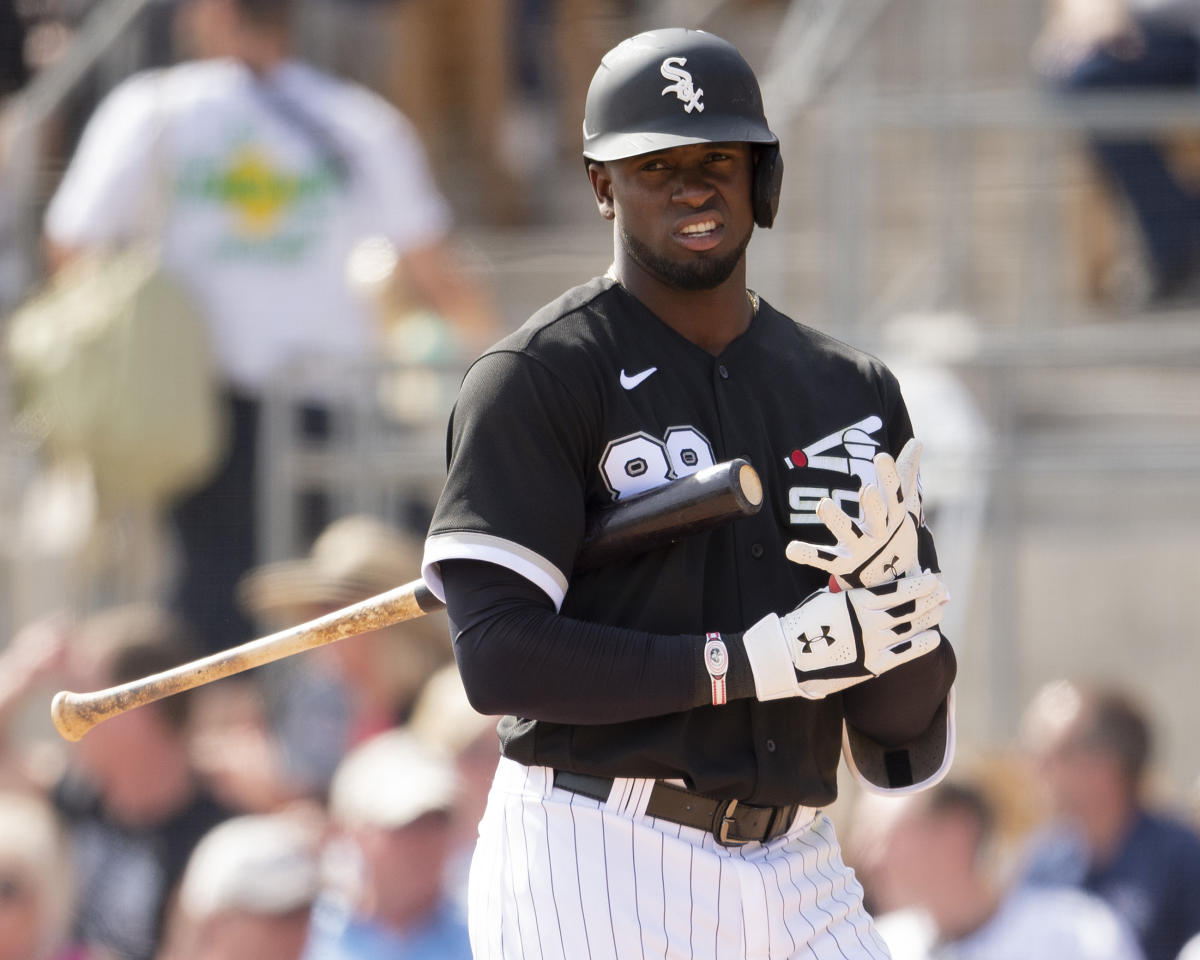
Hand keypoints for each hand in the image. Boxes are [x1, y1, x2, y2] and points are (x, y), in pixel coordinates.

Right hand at [742, 573, 947, 700]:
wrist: (790, 657)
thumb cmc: (805, 623)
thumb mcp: (828, 599)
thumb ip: (853, 595)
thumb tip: (872, 589)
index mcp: (858, 600)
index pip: (898, 589)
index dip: (919, 584)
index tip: (934, 578)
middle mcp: (870, 620)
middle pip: (910, 607)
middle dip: (931, 598)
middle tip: (944, 592)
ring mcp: (874, 643)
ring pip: (911, 627)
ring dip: (929, 617)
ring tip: (940, 610)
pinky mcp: (874, 664)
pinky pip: (905, 653)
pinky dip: (922, 644)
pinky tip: (934, 637)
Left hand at [785, 438, 922, 588]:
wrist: (893, 576)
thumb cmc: (893, 531)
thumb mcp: (902, 503)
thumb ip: (906, 472)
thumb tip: (918, 440)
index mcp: (893, 517)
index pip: (895, 495)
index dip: (890, 477)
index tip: (881, 456)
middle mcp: (879, 533)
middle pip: (877, 516)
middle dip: (873, 504)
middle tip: (867, 489)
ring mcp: (861, 549)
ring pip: (849, 534)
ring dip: (837, 521)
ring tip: (823, 504)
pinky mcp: (843, 564)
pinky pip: (824, 559)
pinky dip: (808, 555)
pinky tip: (790, 550)